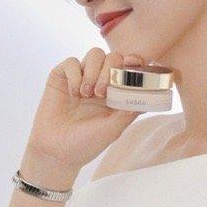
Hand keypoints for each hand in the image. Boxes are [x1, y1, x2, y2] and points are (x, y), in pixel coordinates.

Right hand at [24, 49, 146, 175]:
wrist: (56, 152)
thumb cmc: (86, 144)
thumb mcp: (113, 129)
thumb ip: (129, 111)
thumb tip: (150, 96)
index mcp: (115, 93)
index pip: (128, 68)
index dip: (133, 63)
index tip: (135, 64)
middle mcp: (99, 82)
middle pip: (112, 57)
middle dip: (110, 71)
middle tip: (102, 93)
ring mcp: (80, 78)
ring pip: (94, 54)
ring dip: (93, 71)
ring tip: (87, 94)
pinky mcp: (61, 77)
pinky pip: (71, 62)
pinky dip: (75, 75)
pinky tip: (73, 94)